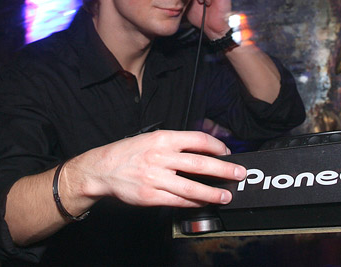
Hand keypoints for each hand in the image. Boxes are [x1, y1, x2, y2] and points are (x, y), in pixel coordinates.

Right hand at [70, 130, 246, 208]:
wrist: (101, 169)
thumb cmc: (127, 153)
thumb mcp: (150, 138)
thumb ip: (174, 143)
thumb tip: (203, 150)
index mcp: (162, 138)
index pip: (197, 140)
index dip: (216, 146)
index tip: (227, 153)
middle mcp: (160, 156)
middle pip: (200, 164)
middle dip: (224, 170)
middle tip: (238, 174)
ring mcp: (155, 178)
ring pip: (192, 187)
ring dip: (213, 192)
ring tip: (225, 195)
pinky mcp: (150, 196)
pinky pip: (178, 201)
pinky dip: (194, 203)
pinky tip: (203, 202)